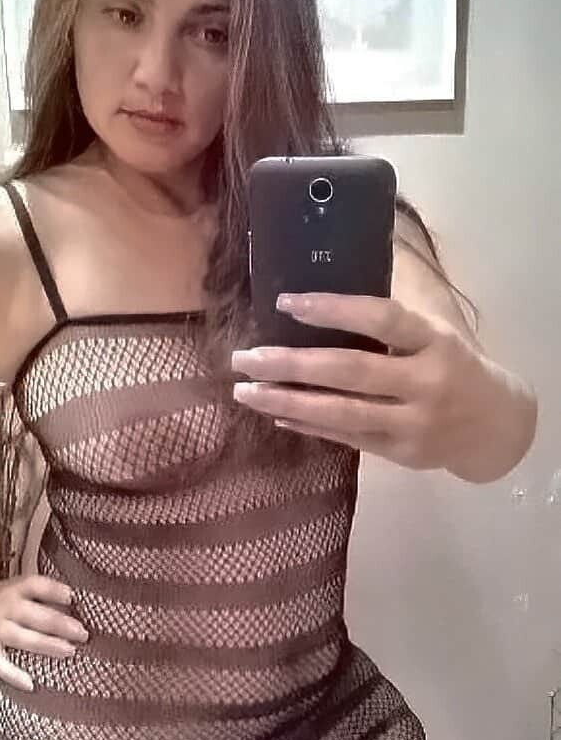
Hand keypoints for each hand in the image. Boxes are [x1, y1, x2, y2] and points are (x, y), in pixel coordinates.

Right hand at [0, 574, 87, 690]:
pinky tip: (30, 684)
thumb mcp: (16, 589)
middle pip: (35, 615)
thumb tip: (75, 605)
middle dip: (60, 624)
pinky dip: (13, 675)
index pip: (35, 585)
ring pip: (22, 638)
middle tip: (82, 633)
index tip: (71, 596)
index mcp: (14, 590)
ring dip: (47, 645)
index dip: (53, 590)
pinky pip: (0, 664)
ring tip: (69, 651)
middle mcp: (5, 607)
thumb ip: (40, 596)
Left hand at [232, 292, 534, 478]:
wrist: (495, 426)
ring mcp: (413, 423)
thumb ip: (391, 316)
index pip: (383, 319)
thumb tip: (325, 286)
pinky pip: (345, 437)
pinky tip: (274, 412)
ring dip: (286, 400)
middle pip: (350, 371)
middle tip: (244, 357)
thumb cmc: (455, 364)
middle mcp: (426, 382)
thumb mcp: (437, 331)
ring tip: (245, 390)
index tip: (286, 301)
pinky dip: (307, 424)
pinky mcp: (401, 454)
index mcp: (436, 341)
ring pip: (341, 411)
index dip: (334, 309)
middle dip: (290, 364)